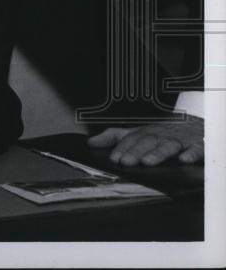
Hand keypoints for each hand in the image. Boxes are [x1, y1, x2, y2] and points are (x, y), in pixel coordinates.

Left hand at [87, 117, 203, 165]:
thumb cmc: (159, 132)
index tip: (114, 159)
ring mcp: (179, 140)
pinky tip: (184, 160)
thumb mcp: (135, 132)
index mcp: (145, 133)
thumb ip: (114, 137)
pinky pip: (196, 148)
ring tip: (148, 162)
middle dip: (136, 152)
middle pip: (147, 142)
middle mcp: (160, 135)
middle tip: (126, 162)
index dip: (122, 148)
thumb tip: (90, 143)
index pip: (131, 140)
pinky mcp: (197, 144)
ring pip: (168, 145)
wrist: (192, 123)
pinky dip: (191, 153)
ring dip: (158, 153)